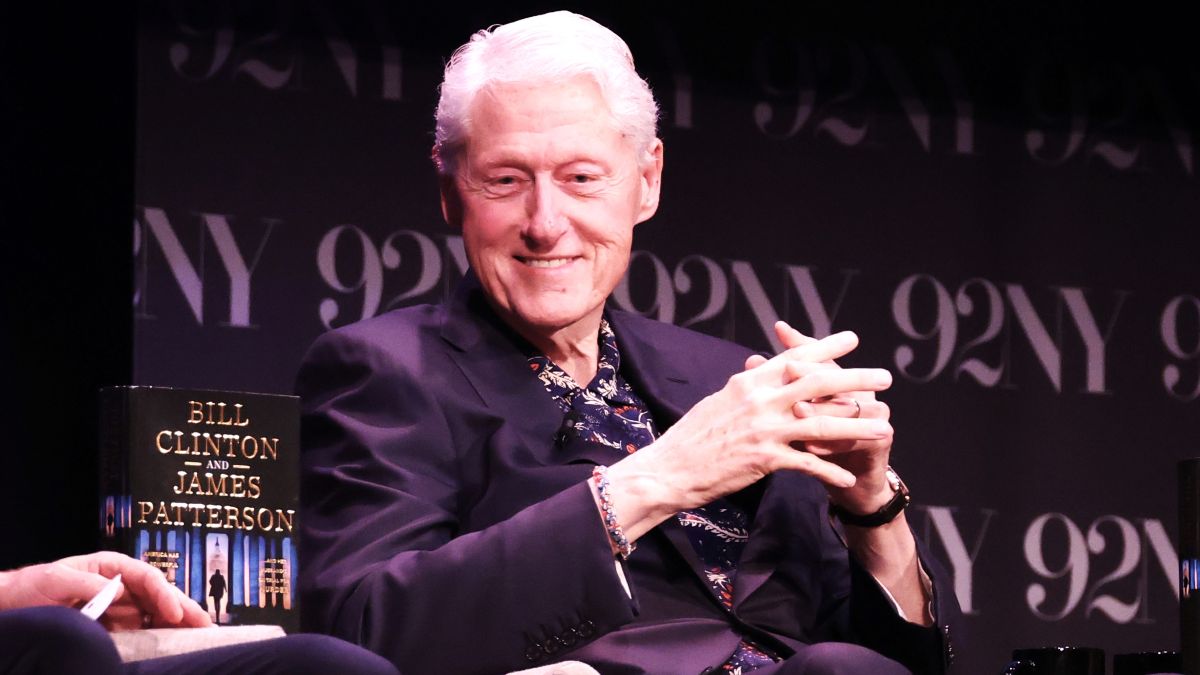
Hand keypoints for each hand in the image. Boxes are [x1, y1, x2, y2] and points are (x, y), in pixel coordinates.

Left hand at [0, 551, 211, 630]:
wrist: (12, 608)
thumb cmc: (30, 588)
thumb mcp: (55, 579)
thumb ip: (88, 582)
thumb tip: (120, 590)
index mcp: (110, 567)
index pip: (146, 577)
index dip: (164, 594)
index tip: (173, 614)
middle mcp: (120, 586)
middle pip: (159, 594)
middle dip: (183, 607)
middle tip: (204, 624)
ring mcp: (119, 607)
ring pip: (156, 612)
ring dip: (177, 622)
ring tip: (199, 633)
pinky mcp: (113, 627)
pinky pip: (142, 629)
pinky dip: (160, 635)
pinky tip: (174, 642)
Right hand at [605, 327, 892, 536]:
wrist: (669, 468)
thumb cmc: (690, 437)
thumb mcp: (718, 401)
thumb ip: (746, 389)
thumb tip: (760, 374)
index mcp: (748, 380)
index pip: (794, 357)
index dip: (826, 348)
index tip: (851, 339)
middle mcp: (759, 399)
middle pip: (818, 383)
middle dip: (856, 378)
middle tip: (885, 377)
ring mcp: (763, 429)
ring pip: (821, 423)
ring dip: (857, 425)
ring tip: (884, 426)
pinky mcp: (764, 459)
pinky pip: (806, 464)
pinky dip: (829, 471)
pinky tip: (848, 477)